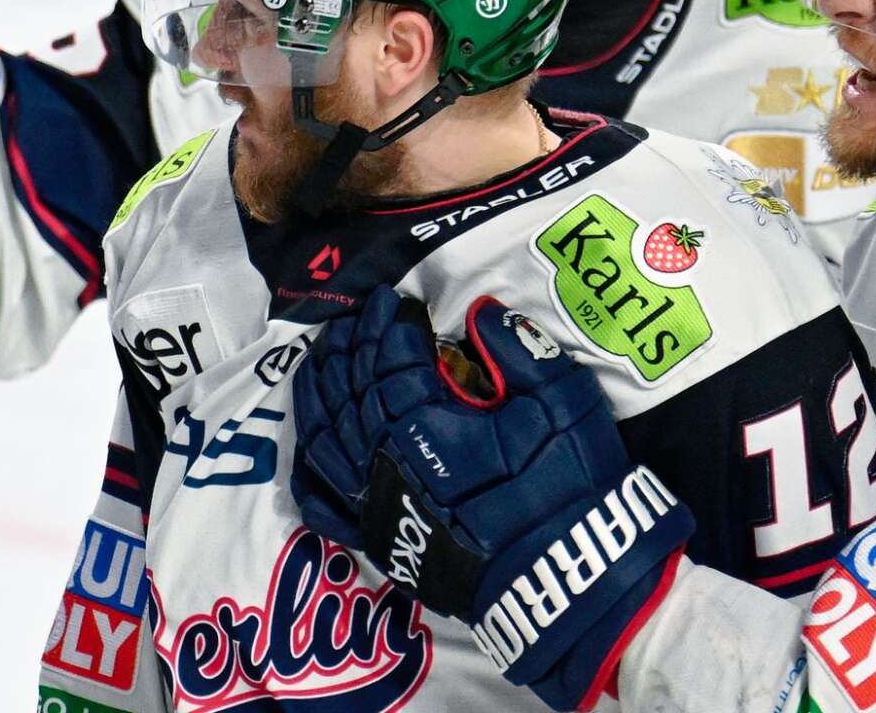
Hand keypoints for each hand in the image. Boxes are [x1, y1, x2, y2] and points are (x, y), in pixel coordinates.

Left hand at [289, 287, 693, 711]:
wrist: (566, 574)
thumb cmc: (568, 484)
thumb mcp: (561, 400)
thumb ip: (515, 348)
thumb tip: (479, 312)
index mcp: (425, 426)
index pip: (389, 359)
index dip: (389, 324)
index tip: (396, 301)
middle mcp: (384, 463)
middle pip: (349, 390)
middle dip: (352, 346)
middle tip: (359, 318)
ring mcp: (375, 504)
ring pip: (325, 437)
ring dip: (320, 392)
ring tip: (322, 359)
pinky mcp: (380, 540)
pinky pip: (323, 502)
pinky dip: (308, 468)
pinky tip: (308, 442)